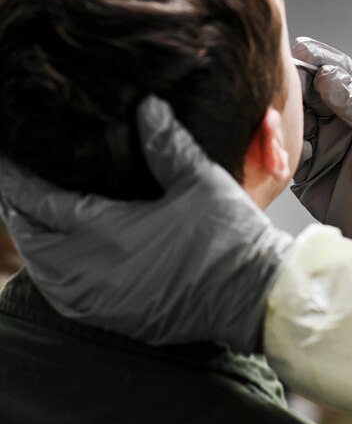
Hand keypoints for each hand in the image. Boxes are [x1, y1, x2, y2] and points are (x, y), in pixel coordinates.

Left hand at [0, 96, 290, 351]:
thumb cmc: (231, 238)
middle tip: (15, 186)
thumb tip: (147, 106)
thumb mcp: (201, 181)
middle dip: (20, 212)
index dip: (17, 182)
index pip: (44, 204)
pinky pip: (68, 297)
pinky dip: (55, 275)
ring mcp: (104, 300)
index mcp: (110, 233)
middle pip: (35, 241)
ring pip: (47, 273)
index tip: (5, 160)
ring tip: (34, 219)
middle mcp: (96, 272)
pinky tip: (62, 262)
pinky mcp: (118, 317)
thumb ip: (167, 144)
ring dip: (36, 244)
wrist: (255, 295)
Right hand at [292, 37, 351, 249]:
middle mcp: (337, 113)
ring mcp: (317, 138)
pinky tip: (287, 152)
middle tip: (280, 85)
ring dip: (282, 116)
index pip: (337, 70)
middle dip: (293, 85)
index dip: (318, 59)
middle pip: (306, 89)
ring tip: (279, 118)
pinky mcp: (300, 166)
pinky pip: (283, 149)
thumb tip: (326, 76)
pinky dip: (280, 146)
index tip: (300, 51)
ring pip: (290, 117)